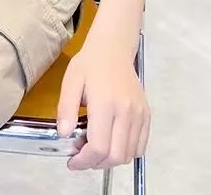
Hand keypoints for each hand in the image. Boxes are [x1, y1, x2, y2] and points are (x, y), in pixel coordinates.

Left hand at [57, 46, 149, 170]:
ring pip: (129, 154)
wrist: (113, 48)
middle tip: (81, 155)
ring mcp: (139, 114)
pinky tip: (111, 142)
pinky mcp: (147, 114)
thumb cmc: (90, 63)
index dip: (84, 161)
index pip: (99, 147)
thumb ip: (66, 108)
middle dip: (95, 163)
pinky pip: (140, 146)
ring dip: (110, 159)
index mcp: (105, 103)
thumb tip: (63, 134)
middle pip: (115, 156)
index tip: (72, 161)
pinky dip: (126, 152)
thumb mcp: (71, 81)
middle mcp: (127, 112)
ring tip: (94, 147)